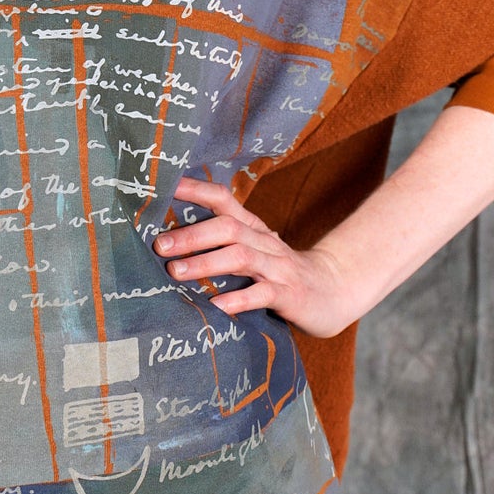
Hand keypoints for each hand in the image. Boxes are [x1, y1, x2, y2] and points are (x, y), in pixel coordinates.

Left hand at [153, 176, 359, 339]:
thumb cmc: (279, 271)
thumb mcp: (253, 249)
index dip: (194, 190)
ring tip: (176, 272)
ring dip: (206, 263)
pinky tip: (216, 306)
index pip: (222, 199)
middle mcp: (264, 241)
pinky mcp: (289, 295)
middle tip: (160, 245)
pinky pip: (263, 294)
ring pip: (241, 257)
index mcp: (252, 227)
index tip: (162, 188)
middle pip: (228, 228)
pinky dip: (238, 299)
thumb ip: (219, 242)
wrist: (333, 291)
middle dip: (192, 235)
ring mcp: (278, 267)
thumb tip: (169, 239)